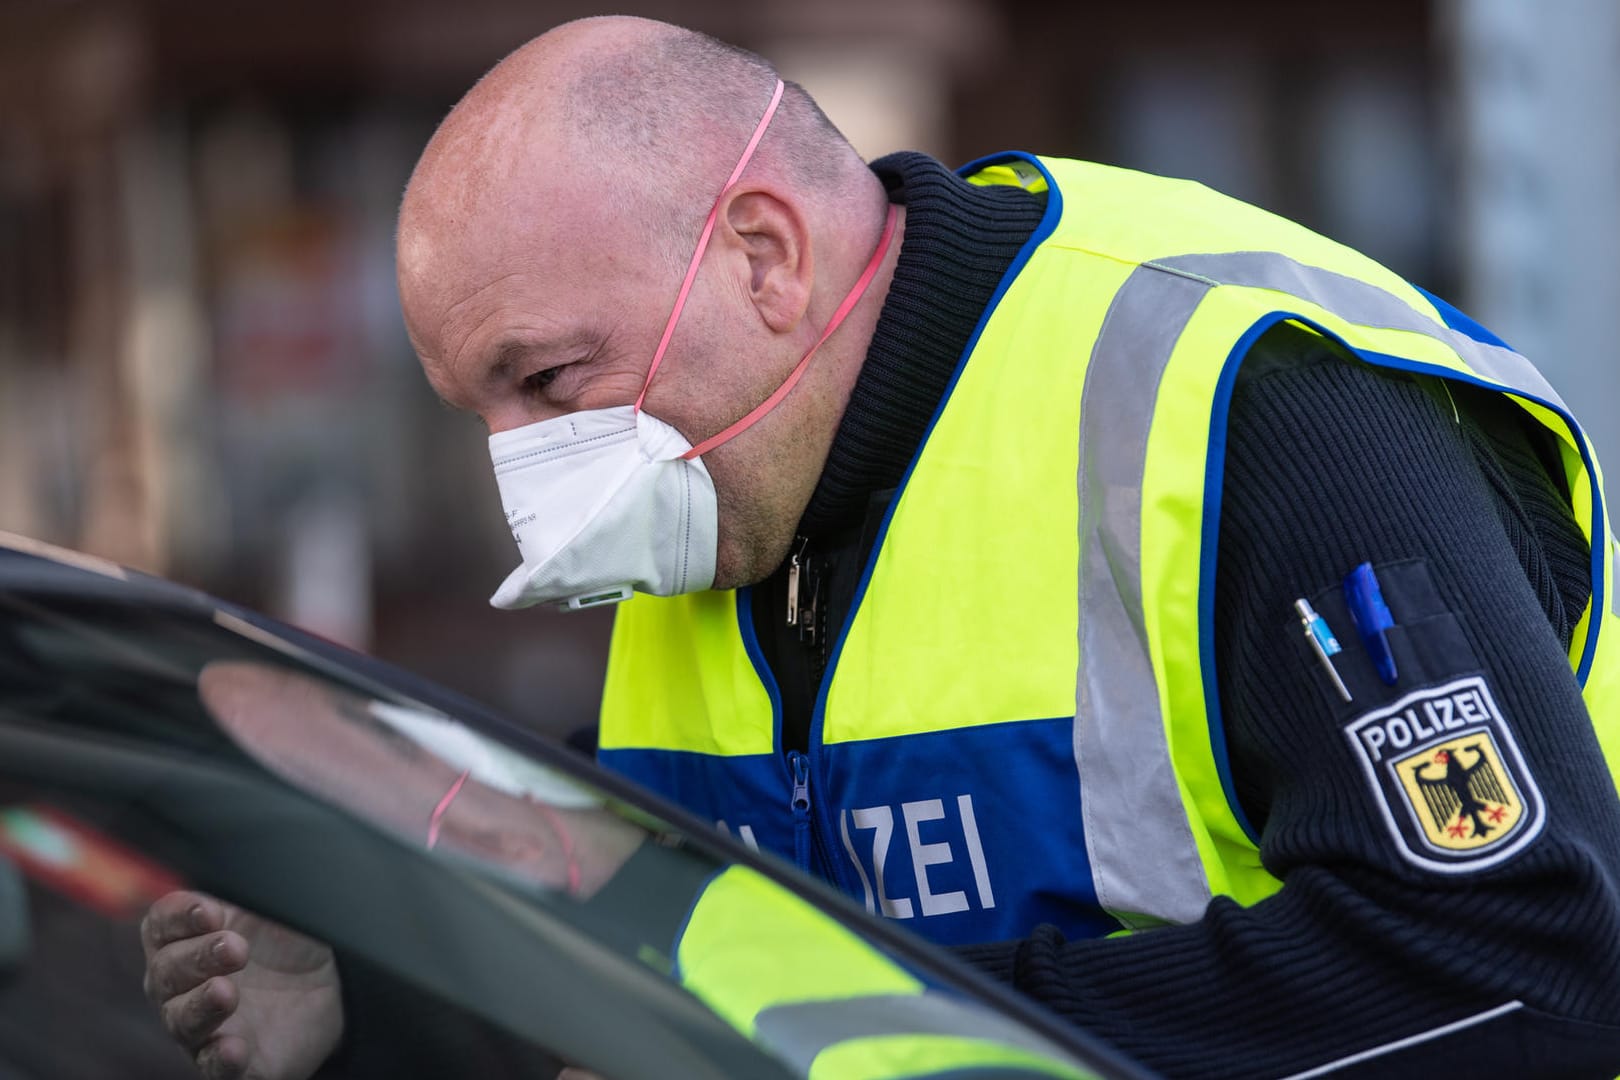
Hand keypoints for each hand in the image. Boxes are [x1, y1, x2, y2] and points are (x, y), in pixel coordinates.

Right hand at [141, 890, 342, 1079]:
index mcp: (188, 939)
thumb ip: (254, 883)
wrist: (335, 988)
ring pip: (181, 1021)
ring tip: (226, 992)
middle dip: (196, 958)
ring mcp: (206, 1028)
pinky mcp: (236, 1064)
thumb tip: (247, 855)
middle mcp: (184, 987)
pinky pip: (214, 1069)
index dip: (178, 916)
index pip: (161, 924)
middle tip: (235, 947)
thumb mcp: (279, 902)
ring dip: (200, 1006)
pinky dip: (220, 1060)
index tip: (210, 910)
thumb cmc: (292, 939)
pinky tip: (234, 1048)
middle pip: (165, 972)